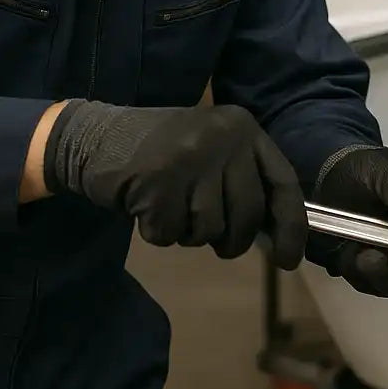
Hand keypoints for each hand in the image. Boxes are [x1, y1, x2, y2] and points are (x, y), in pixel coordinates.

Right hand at [43, 99, 307, 268]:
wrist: (95, 135)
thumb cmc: (161, 152)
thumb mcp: (213, 152)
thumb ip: (244, 183)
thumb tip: (279, 237)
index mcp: (244, 128)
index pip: (283, 184)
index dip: (292, 227)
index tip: (288, 261)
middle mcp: (224, 137)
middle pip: (248, 215)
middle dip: (230, 240)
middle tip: (203, 233)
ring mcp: (191, 157)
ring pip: (209, 229)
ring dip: (186, 231)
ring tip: (168, 204)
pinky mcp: (157, 180)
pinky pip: (170, 234)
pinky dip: (157, 231)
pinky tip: (145, 205)